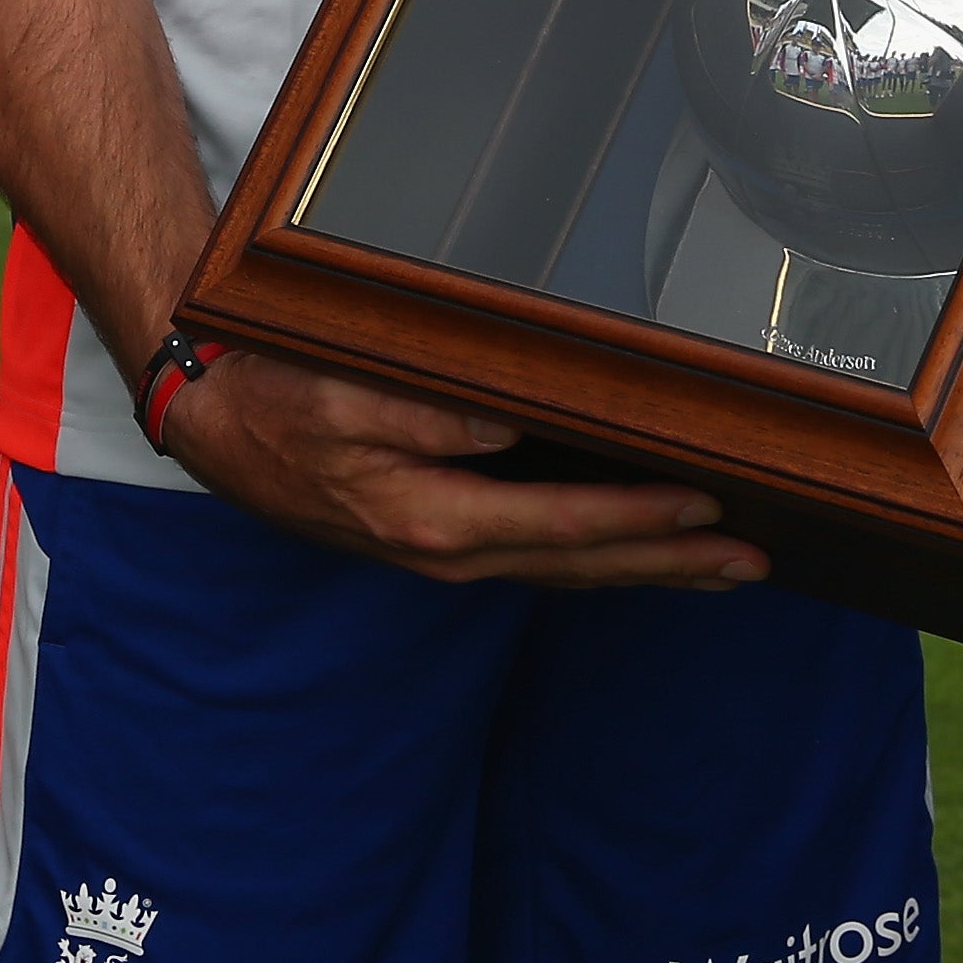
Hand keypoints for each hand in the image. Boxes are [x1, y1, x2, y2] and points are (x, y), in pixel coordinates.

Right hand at [159, 349, 770, 590]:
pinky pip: (537, 555)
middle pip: (581, 564)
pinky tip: (629, 551)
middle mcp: (446, 551)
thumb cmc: (276, 395)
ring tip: (719, 567)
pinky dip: (596, 556)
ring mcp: (441, 551)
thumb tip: (509, 431)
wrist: (210, 418)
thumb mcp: (345, 395)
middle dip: (669, 563)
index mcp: (433, 519)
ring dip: (644, 568)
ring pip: (565, 568)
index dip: (640, 520)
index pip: (563, 524)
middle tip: (752, 561)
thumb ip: (429, 416)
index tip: (709, 510)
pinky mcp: (435, 536)